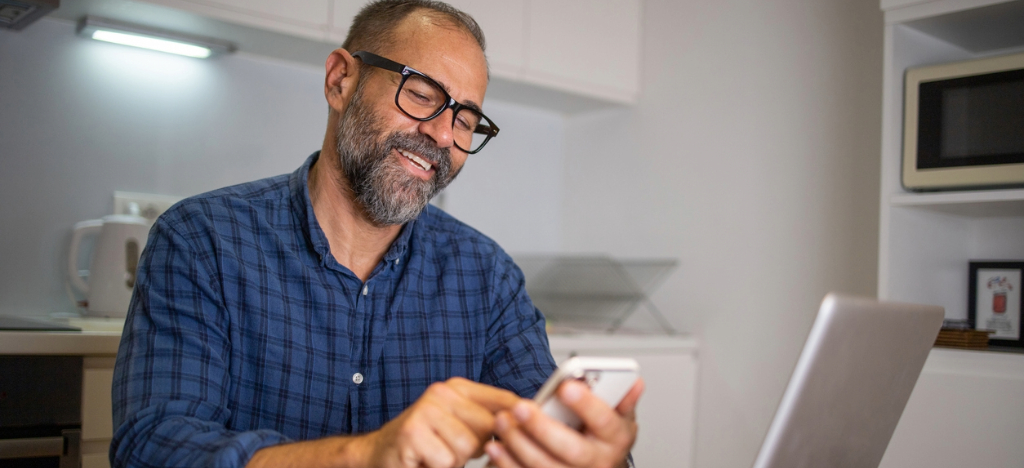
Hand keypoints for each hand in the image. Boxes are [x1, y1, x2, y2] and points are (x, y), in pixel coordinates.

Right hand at [359, 377, 519, 467]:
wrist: (379, 456)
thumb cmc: (425, 445)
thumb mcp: (460, 427)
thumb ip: (488, 421)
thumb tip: (526, 422)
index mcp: (458, 388)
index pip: (504, 399)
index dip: (517, 421)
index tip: (520, 435)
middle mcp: (442, 392)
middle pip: (490, 426)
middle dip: (477, 448)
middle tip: (451, 449)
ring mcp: (426, 409)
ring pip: (468, 445)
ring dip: (455, 460)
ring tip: (436, 454)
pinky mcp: (412, 431)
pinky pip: (446, 459)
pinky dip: (437, 467)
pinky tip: (423, 460)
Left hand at [484, 378, 643, 467]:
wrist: (599, 467)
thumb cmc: (604, 437)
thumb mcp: (618, 416)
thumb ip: (622, 398)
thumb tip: (634, 382)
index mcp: (616, 439)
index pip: (605, 421)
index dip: (587, 404)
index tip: (566, 387)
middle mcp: (598, 462)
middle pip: (572, 450)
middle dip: (543, 428)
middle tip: (521, 408)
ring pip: (545, 467)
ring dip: (519, 445)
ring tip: (503, 421)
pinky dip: (508, 464)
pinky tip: (496, 447)